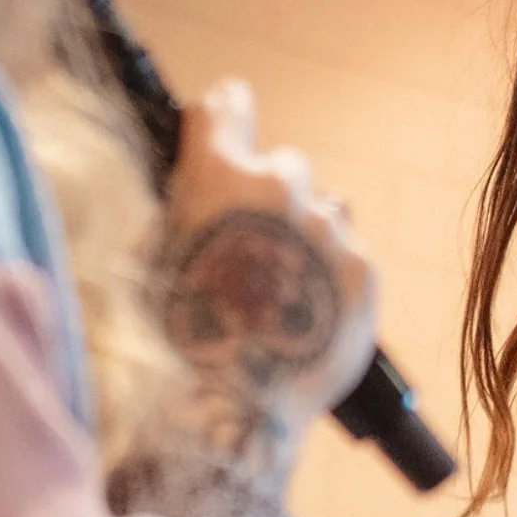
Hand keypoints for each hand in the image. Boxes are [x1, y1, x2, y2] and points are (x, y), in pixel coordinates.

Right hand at [163, 81, 377, 439]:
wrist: (236, 411)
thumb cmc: (180, 344)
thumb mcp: (152, 260)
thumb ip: (180, 211)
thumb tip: (194, 196)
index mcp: (218, 171)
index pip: (229, 105)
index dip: (227, 124)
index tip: (228, 141)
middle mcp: (280, 186)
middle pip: (286, 166)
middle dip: (272, 198)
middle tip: (257, 253)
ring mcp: (328, 229)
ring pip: (328, 209)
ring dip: (310, 236)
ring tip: (288, 293)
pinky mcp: (364, 272)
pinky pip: (352, 255)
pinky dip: (337, 277)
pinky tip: (313, 315)